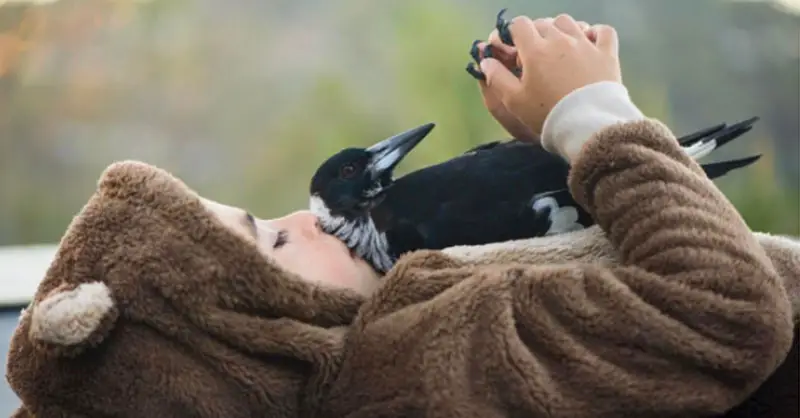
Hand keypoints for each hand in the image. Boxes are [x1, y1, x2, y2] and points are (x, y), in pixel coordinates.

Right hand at [478, 14, 620, 134]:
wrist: (588, 125)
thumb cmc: (547, 114)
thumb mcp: (514, 101)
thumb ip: (497, 78)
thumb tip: (485, 61)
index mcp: (535, 50)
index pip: (518, 25)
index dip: (512, 34)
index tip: (511, 49)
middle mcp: (560, 40)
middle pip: (543, 23)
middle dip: (535, 35)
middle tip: (533, 57)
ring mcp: (586, 44)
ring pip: (569, 23)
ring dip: (560, 30)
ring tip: (558, 49)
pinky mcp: (607, 54)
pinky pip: (603, 31)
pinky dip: (595, 33)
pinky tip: (589, 43)